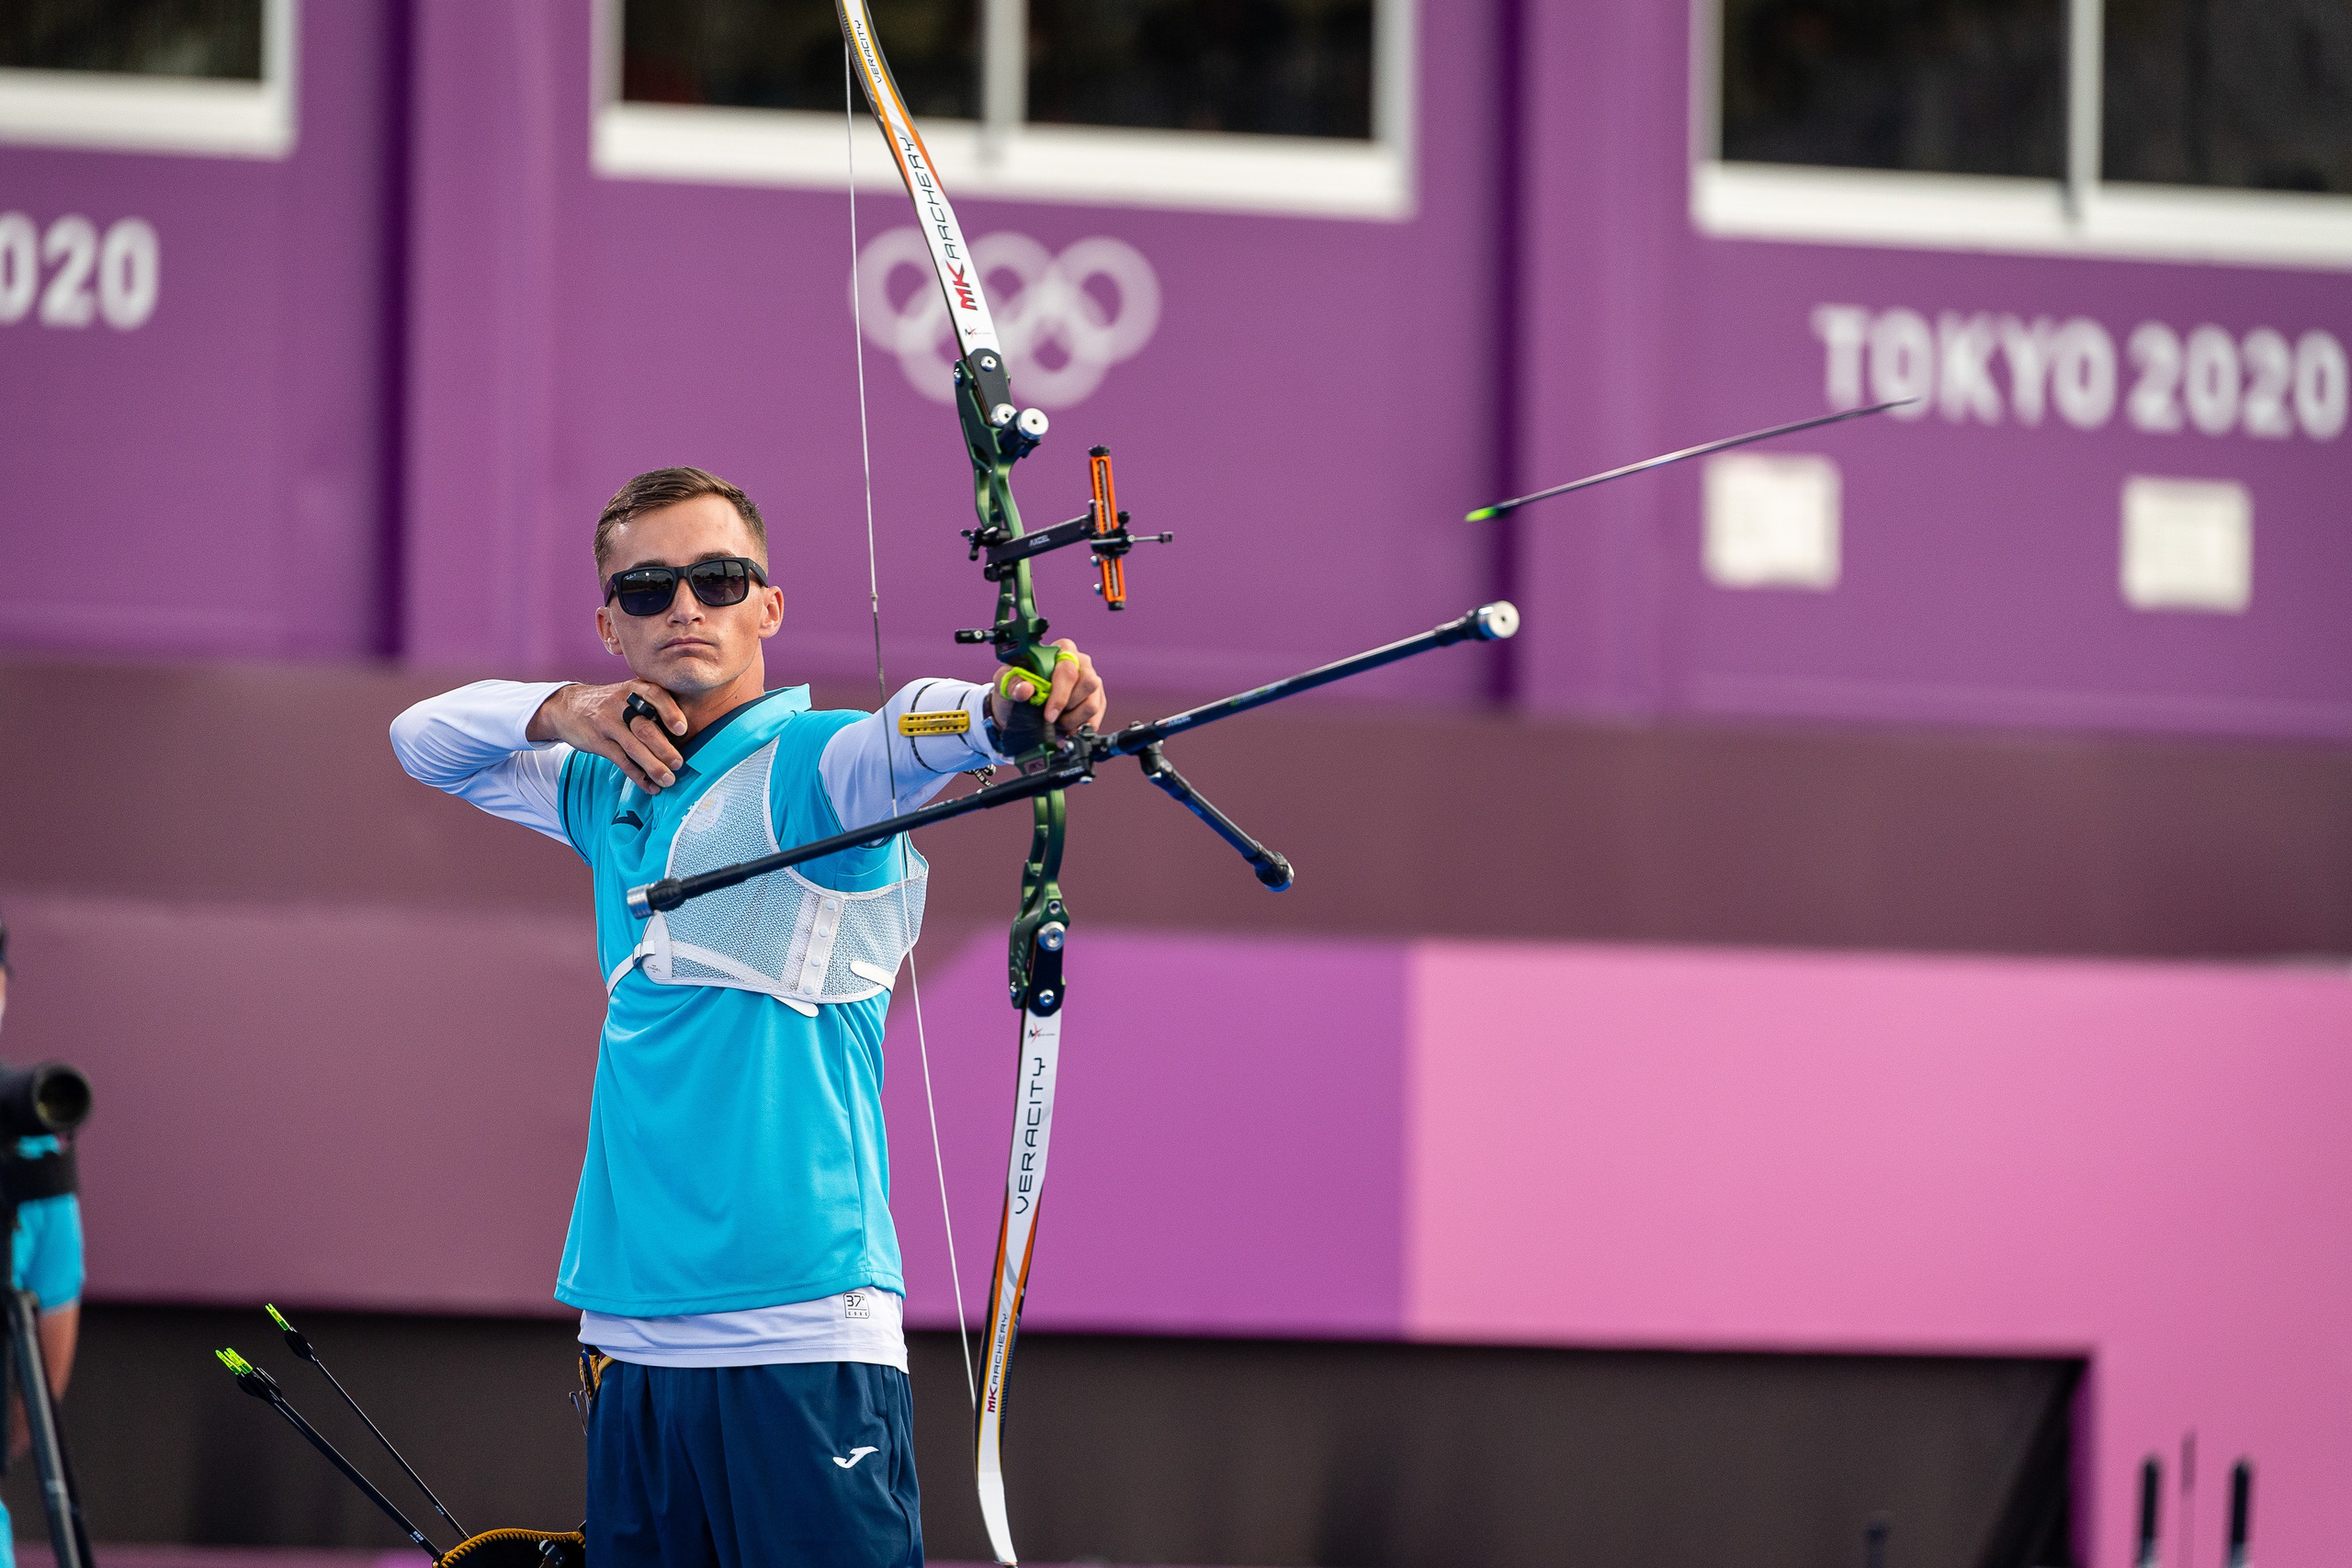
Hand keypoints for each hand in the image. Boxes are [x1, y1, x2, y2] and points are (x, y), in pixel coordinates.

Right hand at [529, 681, 688, 792]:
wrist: (567, 707)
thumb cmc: (609, 703)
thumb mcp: (627, 693)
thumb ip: (651, 705)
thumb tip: (686, 732)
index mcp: (633, 689)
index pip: (655, 695)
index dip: (670, 712)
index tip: (682, 729)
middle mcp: (620, 704)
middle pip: (645, 727)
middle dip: (664, 748)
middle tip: (679, 764)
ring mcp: (607, 723)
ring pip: (633, 747)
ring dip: (653, 766)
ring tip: (668, 780)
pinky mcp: (598, 742)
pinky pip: (621, 761)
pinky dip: (637, 776)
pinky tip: (650, 787)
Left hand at [990, 638, 1105, 739]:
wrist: (1018, 706)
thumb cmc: (1014, 688)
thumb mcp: (1006, 684)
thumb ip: (1013, 684)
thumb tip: (1025, 689)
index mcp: (1061, 650)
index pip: (1068, 670)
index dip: (1060, 695)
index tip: (1049, 715)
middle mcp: (1081, 662)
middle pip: (1088, 684)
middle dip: (1068, 707)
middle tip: (1051, 717)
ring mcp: (1091, 680)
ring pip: (1092, 704)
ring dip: (1072, 720)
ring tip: (1056, 722)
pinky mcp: (1097, 699)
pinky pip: (1095, 717)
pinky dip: (1079, 727)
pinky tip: (1065, 727)